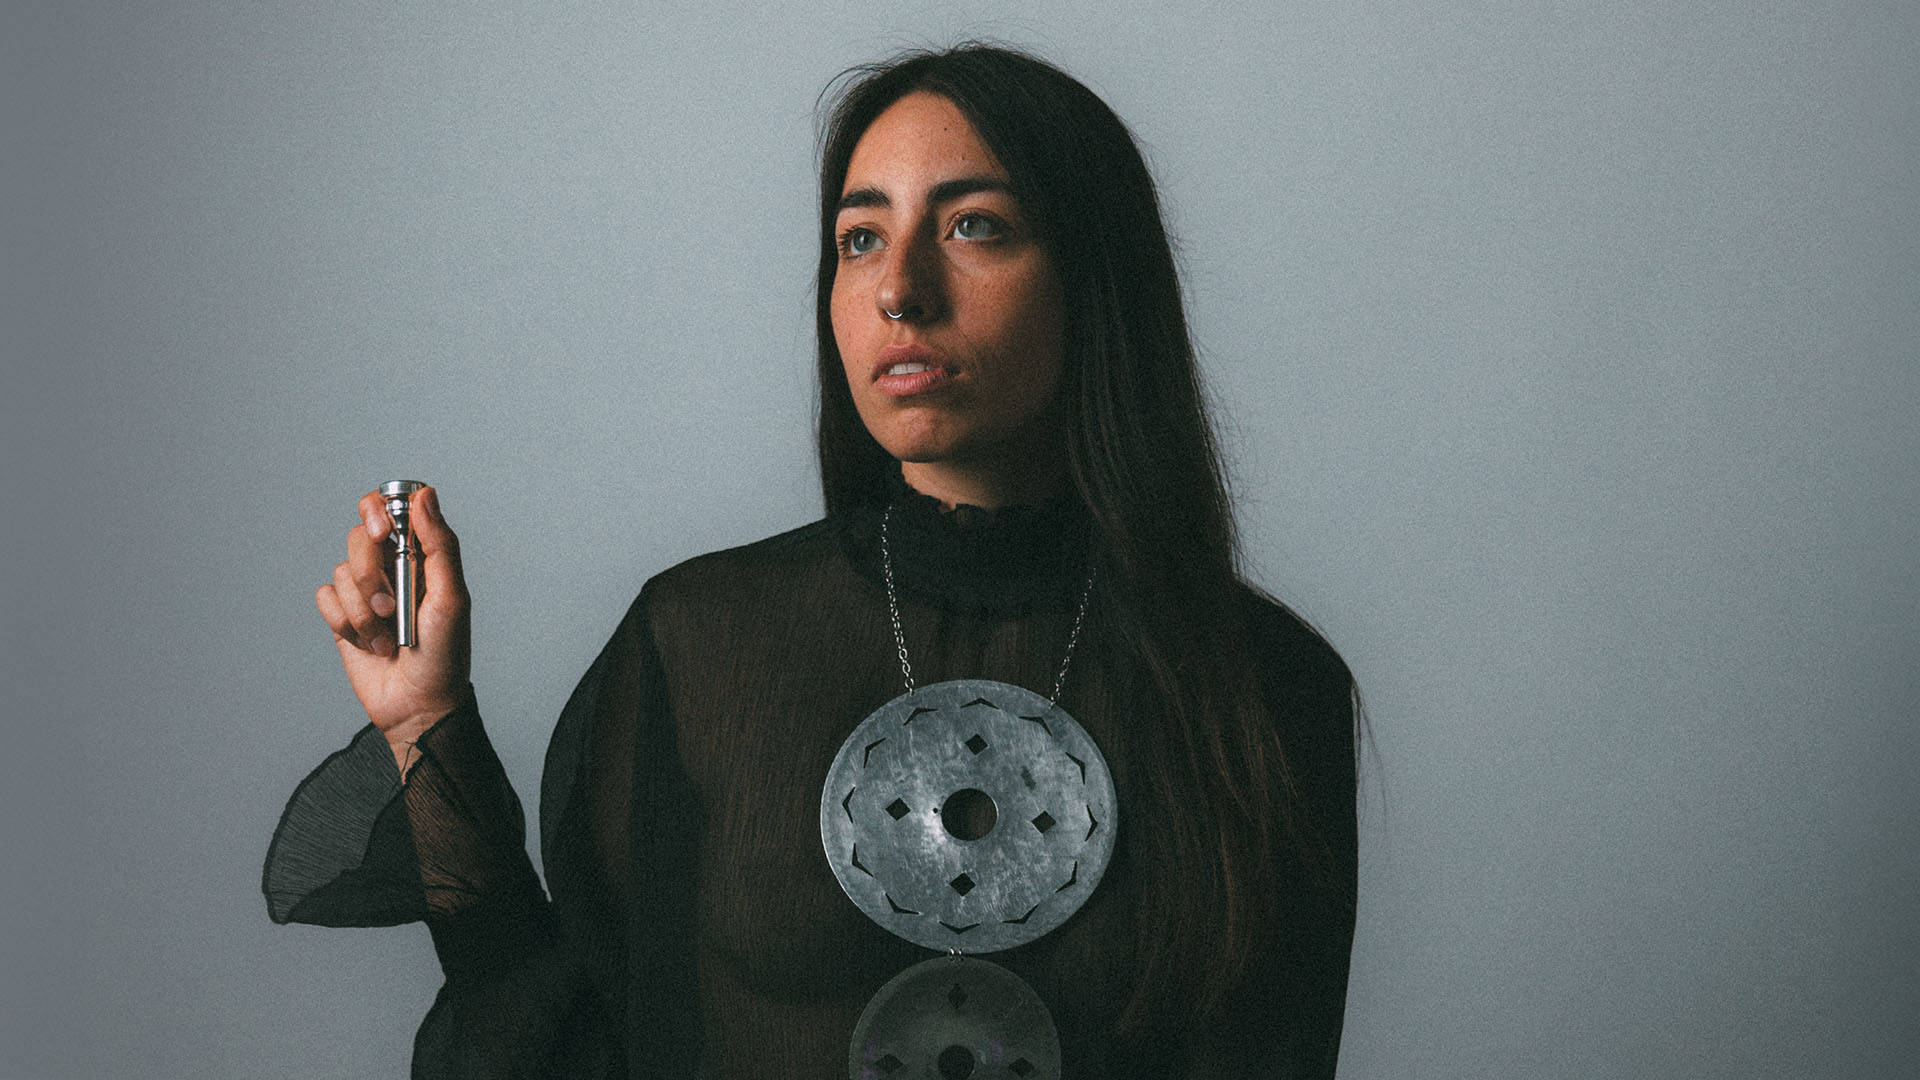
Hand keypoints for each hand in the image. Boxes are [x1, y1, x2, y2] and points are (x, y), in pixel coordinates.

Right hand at [314, 485, 471, 769]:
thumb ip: (440, 544)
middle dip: (371, 571)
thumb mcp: (452, 597)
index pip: (389, 509)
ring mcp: (363, 592)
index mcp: (419, 556)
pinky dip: (345, 622)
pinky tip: (369, 644)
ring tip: (389, 634)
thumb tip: (425, 495)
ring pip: (341, 571)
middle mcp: (389, 567)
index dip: (378, 510)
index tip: (384, 533)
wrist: (419, 705)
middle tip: (390, 602)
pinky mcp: (343, 617)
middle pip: (359, 536)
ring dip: (364, 608)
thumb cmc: (445, 654)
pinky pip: (325, 597)